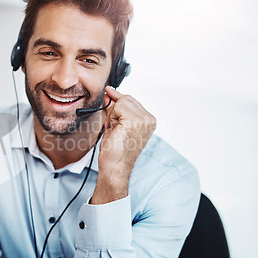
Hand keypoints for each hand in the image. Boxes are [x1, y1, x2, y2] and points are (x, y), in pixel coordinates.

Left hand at [90, 86, 155, 204]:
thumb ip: (114, 108)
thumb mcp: (115, 124)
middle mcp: (149, 119)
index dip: (118, 97)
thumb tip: (109, 92)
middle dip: (114, 109)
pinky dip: (111, 117)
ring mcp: (143, 120)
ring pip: (121, 102)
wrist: (114, 167)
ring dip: (112, 114)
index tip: (108, 90)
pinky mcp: (134, 122)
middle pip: (126, 98)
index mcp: (149, 121)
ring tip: (115, 130)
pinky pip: (117, 107)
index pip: (131, 100)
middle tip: (113, 126)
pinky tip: (115, 130)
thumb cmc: (114, 151)